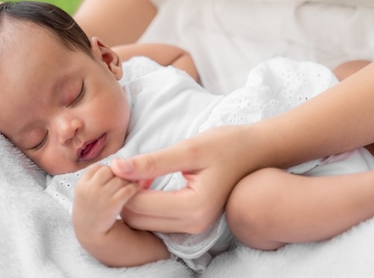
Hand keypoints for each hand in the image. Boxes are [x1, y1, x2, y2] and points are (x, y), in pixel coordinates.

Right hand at [72, 164, 139, 237]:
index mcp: (82, 184)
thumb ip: (97, 177)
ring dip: (128, 181)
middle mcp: (89, 189)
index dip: (106, 172)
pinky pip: (128, 189)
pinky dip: (135, 187)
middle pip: (110, 171)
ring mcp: (101, 197)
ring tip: (131, 184)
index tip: (111, 179)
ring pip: (120, 179)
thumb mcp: (85, 191)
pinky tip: (137, 188)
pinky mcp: (113, 205)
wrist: (91, 233)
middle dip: (117, 175)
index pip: (98, 167)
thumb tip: (119, 161)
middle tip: (123, 182)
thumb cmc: (91, 209)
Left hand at [111, 125, 252, 234]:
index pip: (138, 206)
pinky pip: (157, 220)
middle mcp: (194, 225)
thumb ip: (151, 162)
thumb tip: (117, 167)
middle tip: (123, 167)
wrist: (257, 151)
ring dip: (133, 200)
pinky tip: (148, 180)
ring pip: (145, 222)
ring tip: (136, 171)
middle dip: (124, 196)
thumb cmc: (227, 145)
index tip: (117, 162)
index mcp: (193, 207)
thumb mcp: (188, 149)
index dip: (121, 185)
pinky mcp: (193, 222)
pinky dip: (145, 203)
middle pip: (138, 220)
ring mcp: (194, 227)